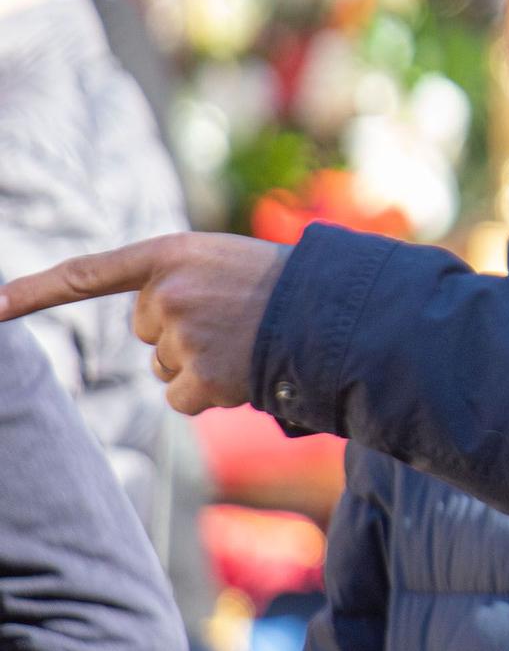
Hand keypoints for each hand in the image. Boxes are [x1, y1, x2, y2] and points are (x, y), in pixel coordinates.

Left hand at [0, 233, 288, 414]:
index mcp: (171, 253)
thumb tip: (154, 342)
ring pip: (166, 366)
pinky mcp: (200, 373)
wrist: (337, 311)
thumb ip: (177, 285)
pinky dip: (209, 394)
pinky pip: (182, 397)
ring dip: (200, 363)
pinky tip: (244, 370)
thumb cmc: (284, 287)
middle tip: (234, 321)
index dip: (31, 292)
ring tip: (247, 342)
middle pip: (146, 329)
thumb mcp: (223, 264)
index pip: (86, 274)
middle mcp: (166, 292)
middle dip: (180, 334)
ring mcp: (182, 334)